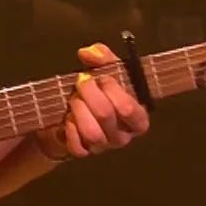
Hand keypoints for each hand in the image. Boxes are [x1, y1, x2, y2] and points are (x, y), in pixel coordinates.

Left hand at [35, 44, 148, 159]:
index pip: (130, 109)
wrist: (76, 111)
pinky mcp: (85, 152)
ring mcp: (104, 146)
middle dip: (89, 93)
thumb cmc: (99, 91)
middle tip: (81, 82)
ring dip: (79, 110)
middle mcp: (124, 136)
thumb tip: (89, 53)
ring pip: (92, 133)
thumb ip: (103, 57)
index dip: (113, 89)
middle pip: (106, 115)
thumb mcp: (105, 69)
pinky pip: (78, 147)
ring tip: (73, 100)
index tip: (102, 77)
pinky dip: (70, 130)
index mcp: (137, 118)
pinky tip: (68, 118)